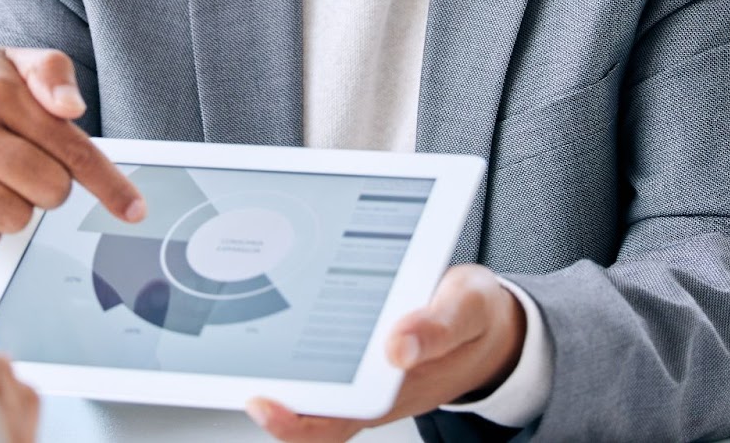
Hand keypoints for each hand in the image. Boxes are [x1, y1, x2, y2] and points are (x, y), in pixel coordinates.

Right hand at [0, 46, 146, 255]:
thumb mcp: (11, 62)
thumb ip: (52, 73)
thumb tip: (72, 107)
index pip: (70, 148)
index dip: (108, 183)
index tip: (134, 210)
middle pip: (51, 192)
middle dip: (49, 185)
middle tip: (25, 164)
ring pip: (17, 221)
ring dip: (16, 208)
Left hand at [245, 265, 524, 441]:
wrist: (493, 322)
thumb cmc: (477, 317)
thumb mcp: (468, 308)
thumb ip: (438, 326)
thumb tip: (398, 347)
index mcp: (399, 388)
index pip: (335, 421)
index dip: (293, 421)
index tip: (260, 401)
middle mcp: (376, 389)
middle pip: (312, 407)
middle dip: (271, 392)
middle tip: (235, 365)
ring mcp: (368, 373)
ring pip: (314, 384)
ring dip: (280, 367)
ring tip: (243, 335)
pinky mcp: (365, 352)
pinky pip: (327, 359)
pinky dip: (301, 343)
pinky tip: (278, 313)